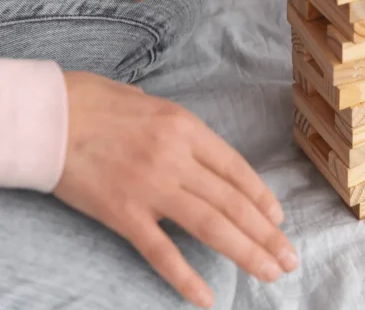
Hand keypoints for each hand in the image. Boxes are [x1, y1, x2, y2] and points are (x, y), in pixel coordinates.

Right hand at [54, 73, 297, 306]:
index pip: (235, 169)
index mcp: (184, 126)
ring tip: (268, 273)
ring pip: (210, 226)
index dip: (260, 197)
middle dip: (265, 233)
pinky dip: (187, 277)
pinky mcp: (123, 214)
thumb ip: (176, 128)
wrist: (50, 117)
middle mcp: (176, 157)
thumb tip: (192, 145)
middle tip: (288, 258)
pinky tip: (208, 297)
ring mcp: (151, 188)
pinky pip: (161, 251)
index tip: (279, 220)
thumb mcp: (149, 102)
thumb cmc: (96, 101)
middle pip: (231, 202)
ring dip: (245, 252)